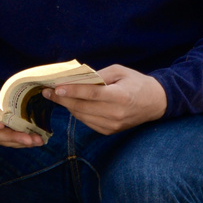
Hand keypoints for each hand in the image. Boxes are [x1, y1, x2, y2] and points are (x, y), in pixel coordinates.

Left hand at [43, 64, 166, 134]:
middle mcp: (116, 114)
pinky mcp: (109, 131)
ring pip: (82, 116)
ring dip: (67, 106)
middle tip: (47, 91)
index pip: (91, 94)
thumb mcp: (120, 71)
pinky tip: (72, 104)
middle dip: (62, 99)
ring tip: (56, 96)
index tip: (56, 88)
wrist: (155, 103)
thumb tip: (76, 79)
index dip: (72, 91)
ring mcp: (112, 125)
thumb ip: (99, 75)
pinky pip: (87, 122)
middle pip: (82, 107)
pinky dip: (77, 112)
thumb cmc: (136, 83)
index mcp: (121, 96)